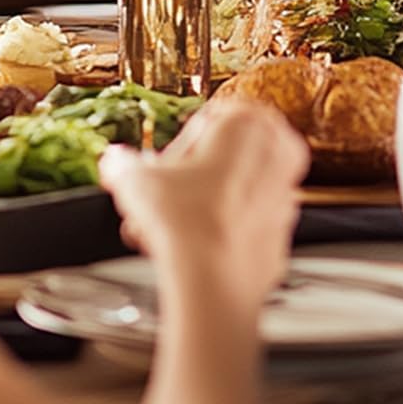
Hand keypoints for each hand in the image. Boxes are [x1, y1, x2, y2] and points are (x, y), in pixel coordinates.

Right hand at [99, 99, 308, 312]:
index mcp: (248, 123)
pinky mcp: (281, 234)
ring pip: (235, 192)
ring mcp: (284, 196)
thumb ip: (123, 164)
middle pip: (224, 157)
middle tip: (165, 196)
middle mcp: (276, 154)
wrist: (214, 283)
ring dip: (202, 206)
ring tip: (170, 228)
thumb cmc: (188, 224)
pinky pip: (245, 225)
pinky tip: (193, 246)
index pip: (208, 120)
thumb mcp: (137, 182)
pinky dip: (221, 233)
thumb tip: (117, 162)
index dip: (177, 148)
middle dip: (190, 179)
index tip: (161, 167)